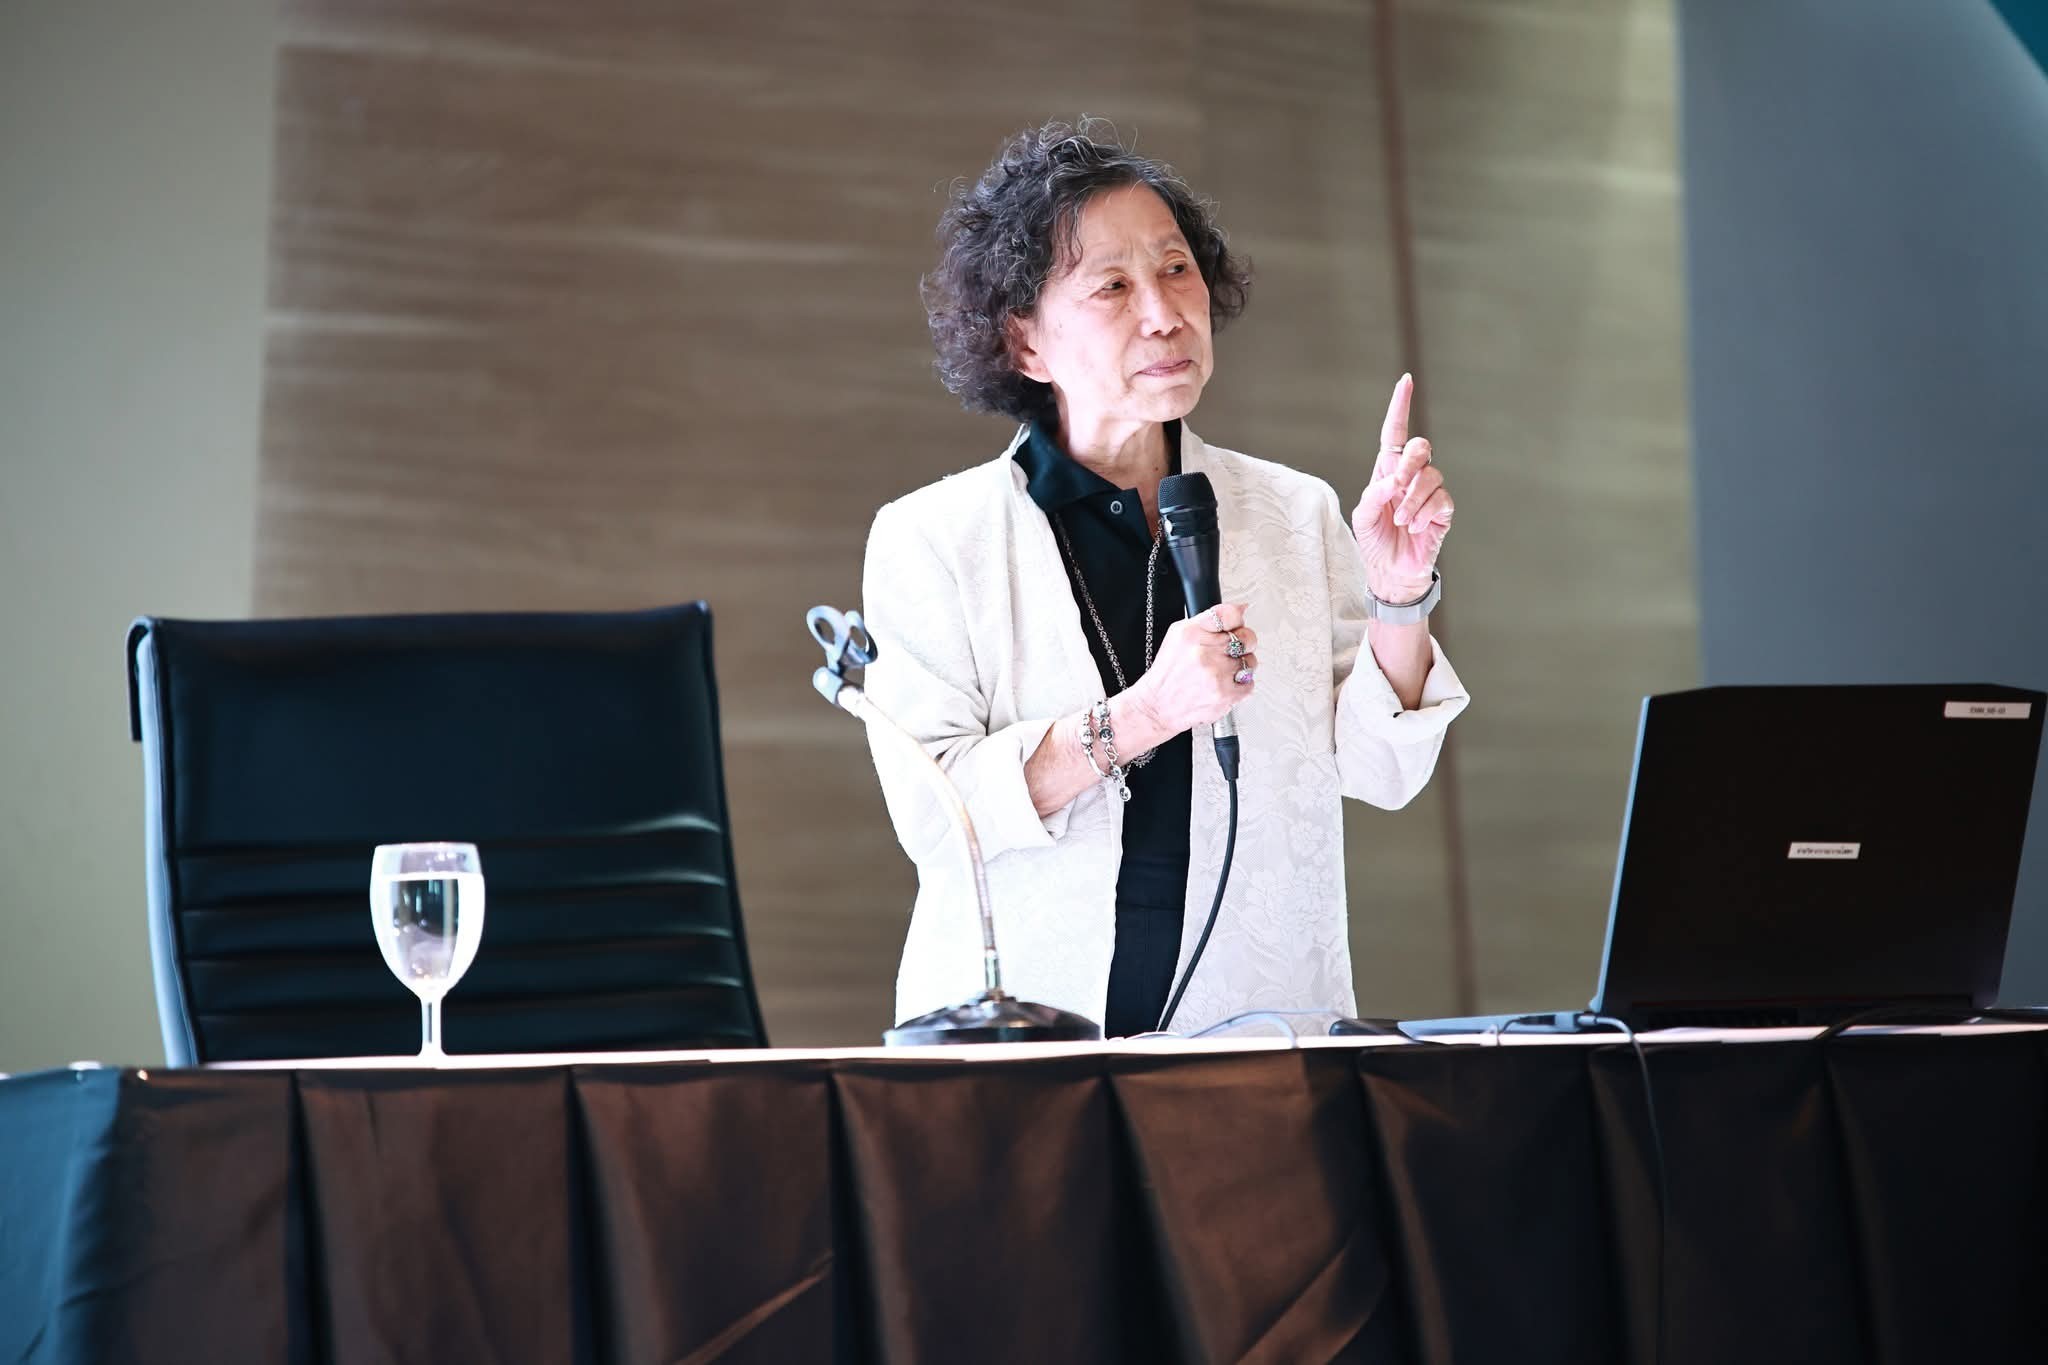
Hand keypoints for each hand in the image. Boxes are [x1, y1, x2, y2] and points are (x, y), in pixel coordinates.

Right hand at [1126, 603, 1257, 735]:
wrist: (1159, 706)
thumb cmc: (1169, 672)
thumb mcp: (1179, 635)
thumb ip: (1209, 620)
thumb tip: (1241, 608)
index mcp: (1192, 633)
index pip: (1230, 614)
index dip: (1237, 620)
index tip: (1234, 626)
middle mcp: (1205, 653)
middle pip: (1246, 637)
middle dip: (1242, 643)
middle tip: (1229, 652)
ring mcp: (1217, 675)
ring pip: (1251, 661)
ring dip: (1241, 666)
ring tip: (1222, 671)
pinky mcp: (1226, 695)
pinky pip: (1249, 683)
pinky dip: (1240, 685)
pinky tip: (1223, 684)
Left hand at [1351, 373, 1453, 598]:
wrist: (1390, 571)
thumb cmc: (1374, 540)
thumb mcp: (1363, 517)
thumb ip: (1373, 495)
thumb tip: (1393, 481)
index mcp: (1387, 470)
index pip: (1394, 433)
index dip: (1400, 406)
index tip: (1406, 381)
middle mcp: (1410, 476)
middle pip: (1420, 447)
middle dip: (1410, 464)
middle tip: (1396, 487)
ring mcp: (1429, 491)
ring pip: (1432, 476)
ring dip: (1412, 499)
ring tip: (1400, 521)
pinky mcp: (1442, 510)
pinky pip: (1441, 500)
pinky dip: (1424, 514)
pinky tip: (1414, 528)